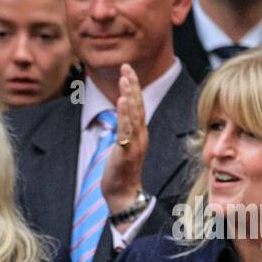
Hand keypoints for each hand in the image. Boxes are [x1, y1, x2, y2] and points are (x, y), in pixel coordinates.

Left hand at [101, 64, 149, 214]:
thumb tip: (120, 119)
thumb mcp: (123, 147)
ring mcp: (135, 144)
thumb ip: (124, 132)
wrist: (123, 195)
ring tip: (125, 78)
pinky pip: (126, 131)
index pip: (138, 105)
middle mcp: (140, 136)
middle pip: (138, 105)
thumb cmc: (121, 172)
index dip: (134, 87)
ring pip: (134, 115)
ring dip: (130, 95)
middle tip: (126, 67)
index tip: (128, 70)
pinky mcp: (126, 152)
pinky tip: (122, 102)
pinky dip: (125, 115)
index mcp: (140, 133)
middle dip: (132, 85)